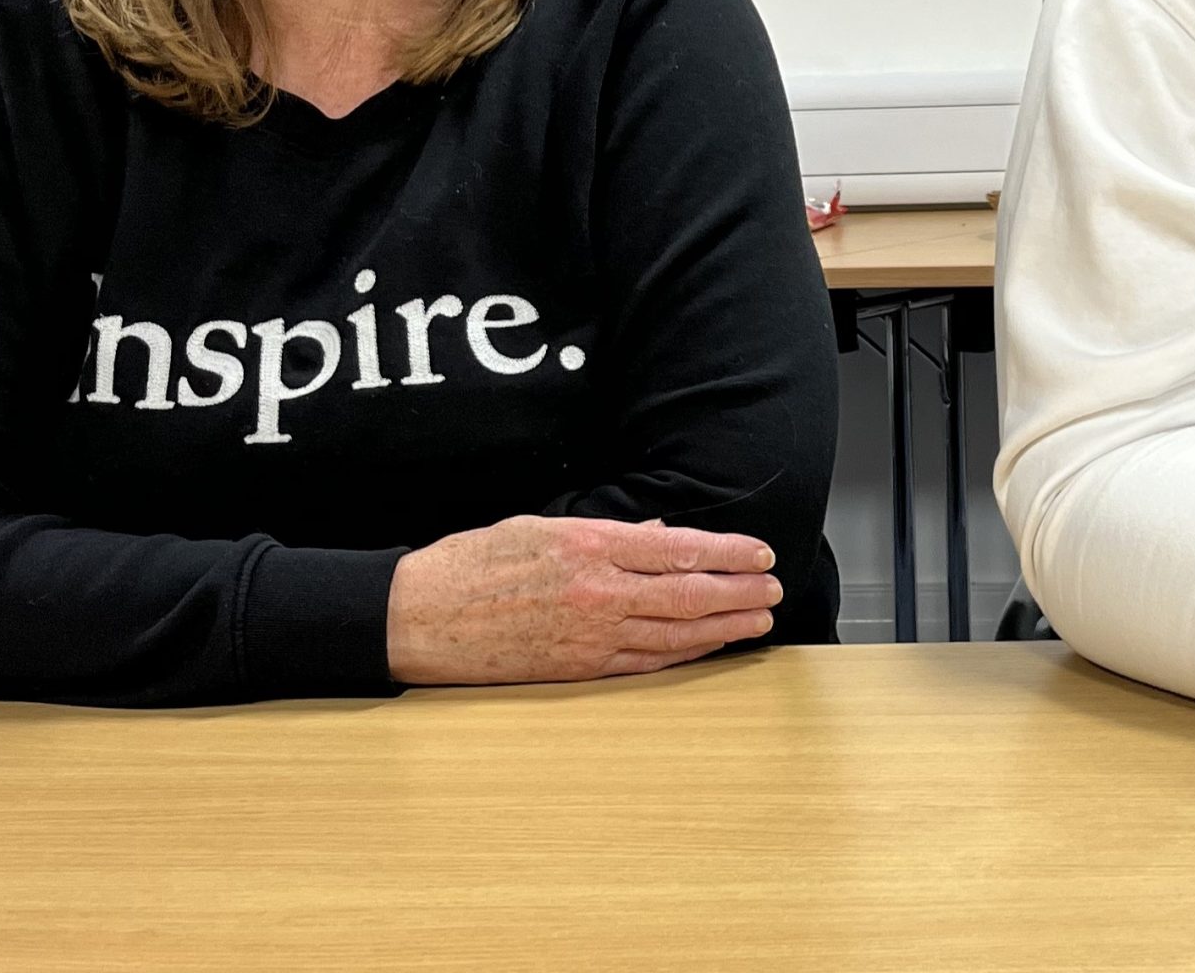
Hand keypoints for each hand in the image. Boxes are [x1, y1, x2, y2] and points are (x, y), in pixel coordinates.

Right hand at [386, 514, 782, 685]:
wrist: (419, 618)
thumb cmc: (472, 564)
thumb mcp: (540, 526)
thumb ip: (605, 532)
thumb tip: (656, 536)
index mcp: (588, 545)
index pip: (678, 549)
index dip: (728, 553)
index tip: (759, 553)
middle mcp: (597, 592)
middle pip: (689, 594)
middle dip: (740, 592)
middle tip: (775, 589)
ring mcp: (590, 635)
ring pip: (675, 634)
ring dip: (724, 627)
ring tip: (758, 619)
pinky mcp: (578, 669)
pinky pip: (644, 662)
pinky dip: (684, 654)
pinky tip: (707, 646)